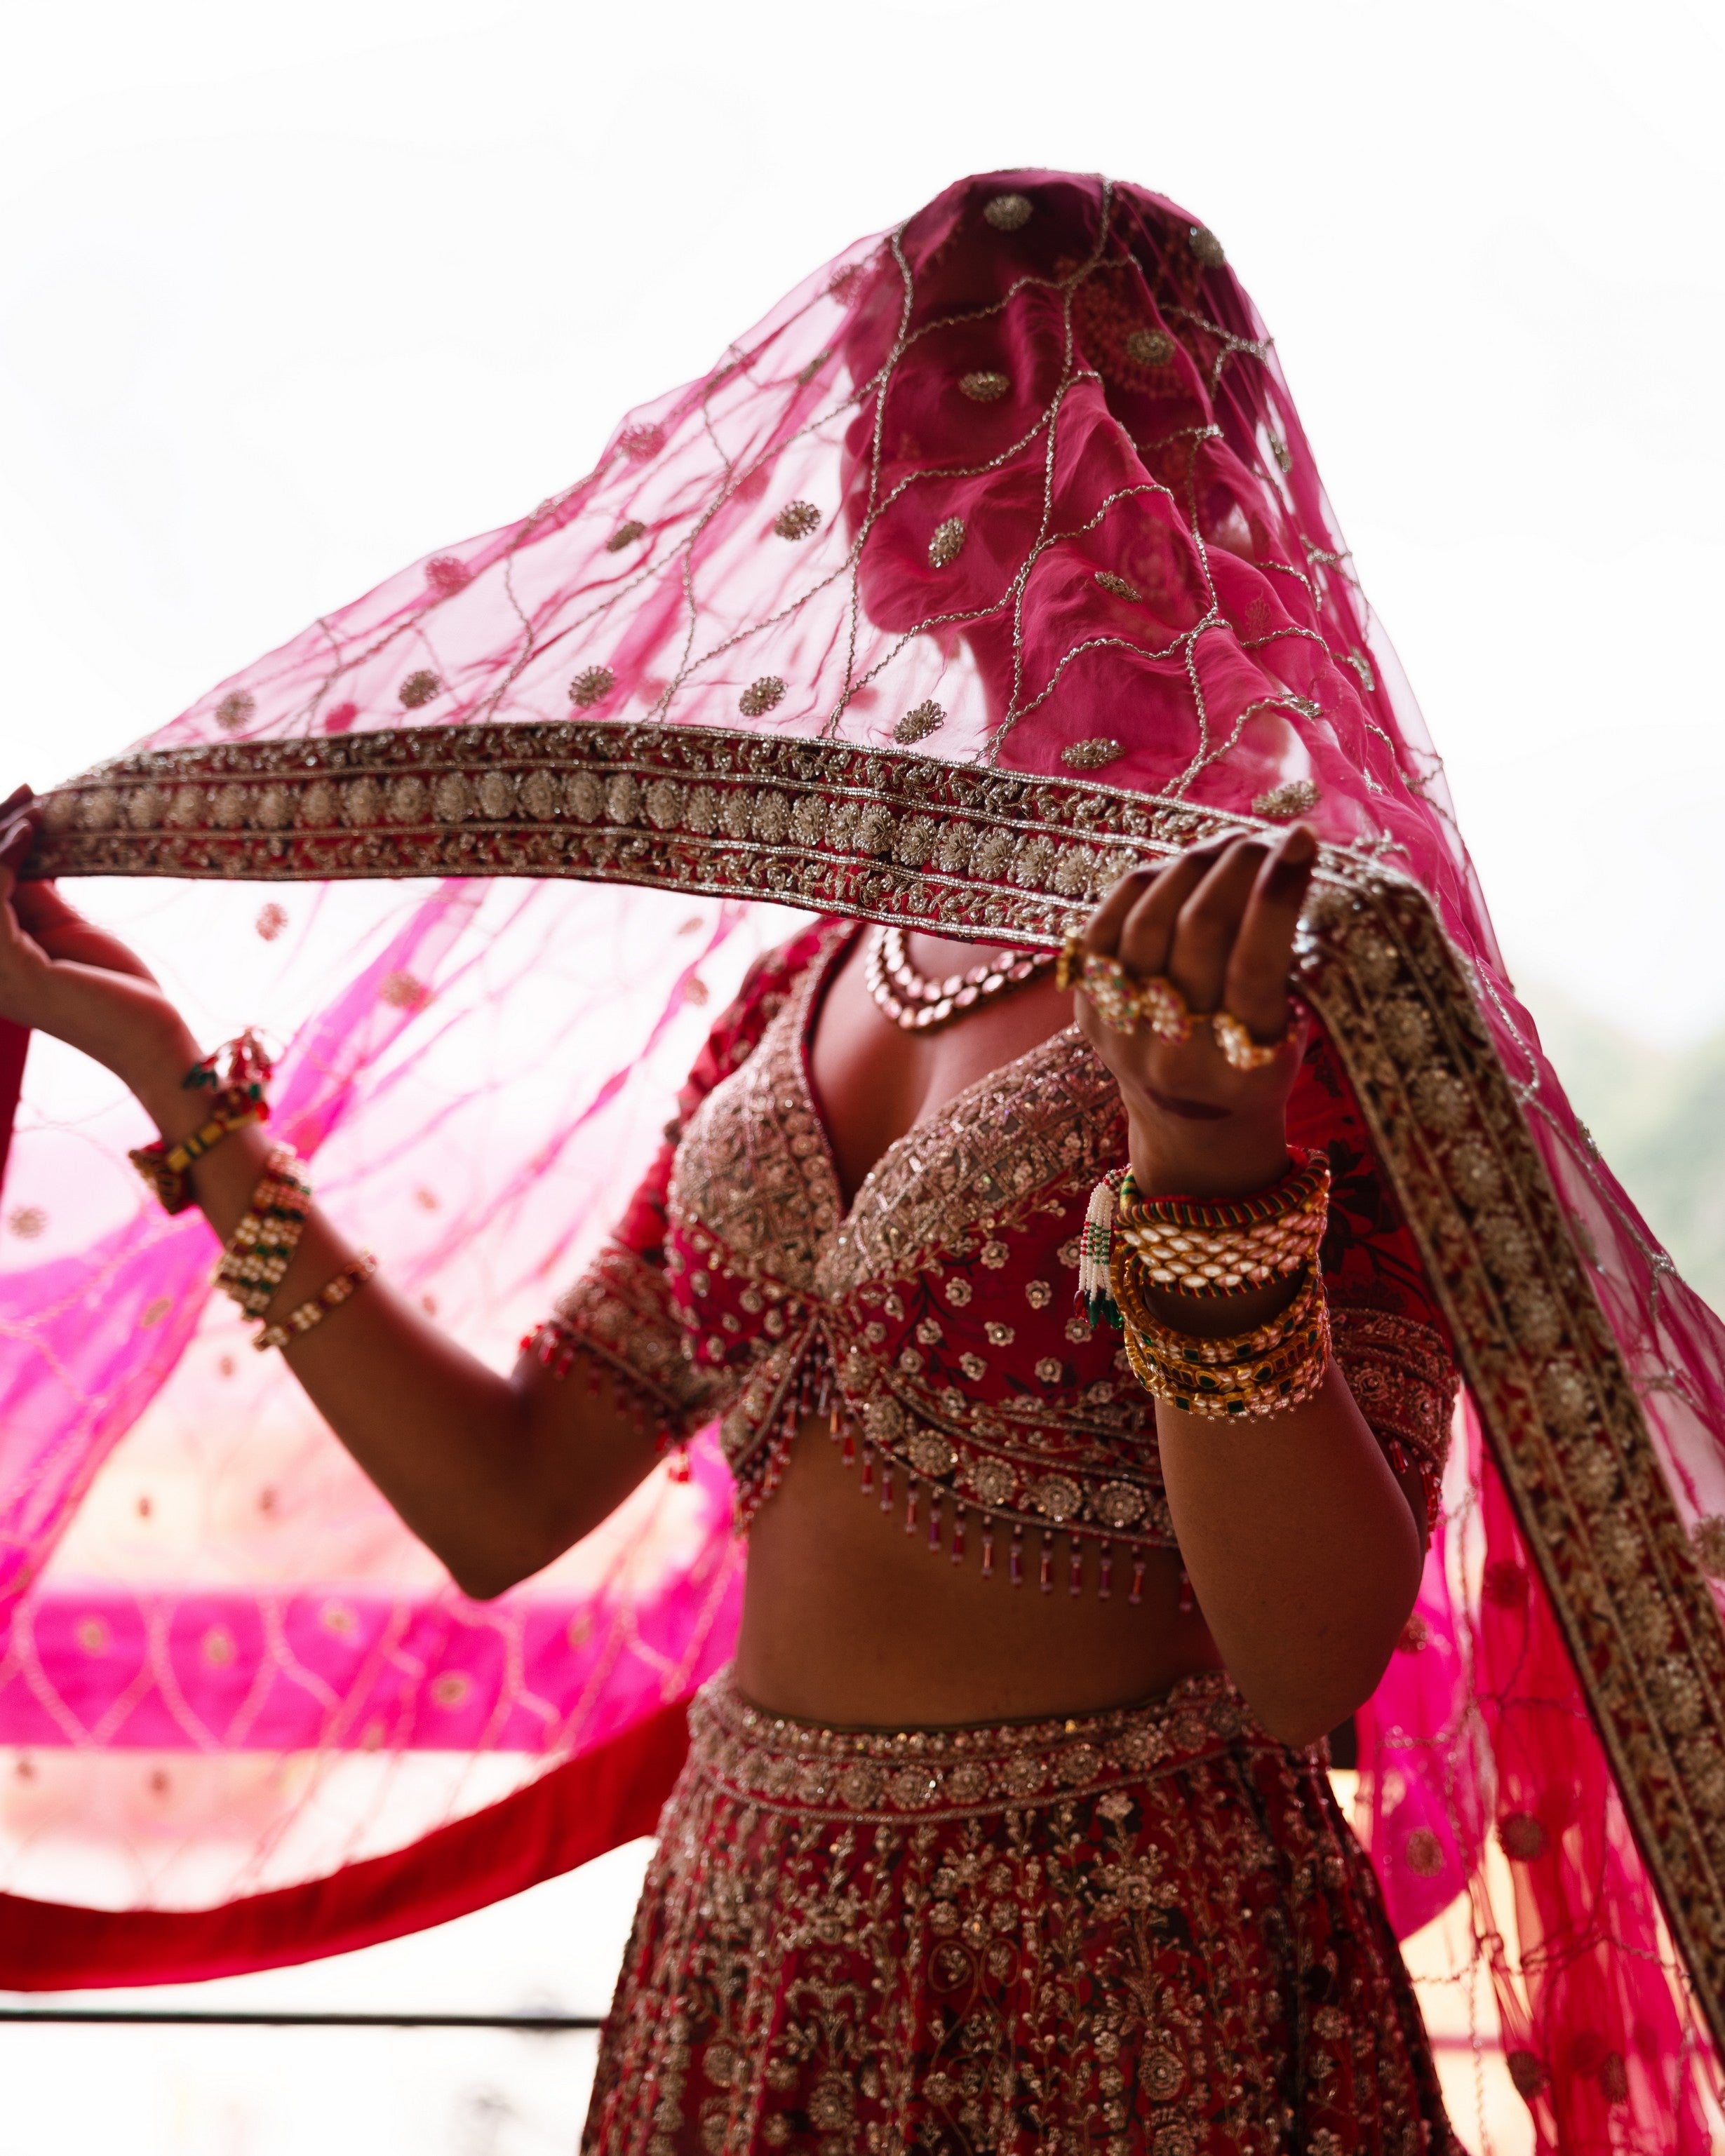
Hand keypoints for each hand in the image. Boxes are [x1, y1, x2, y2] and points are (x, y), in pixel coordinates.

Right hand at [0, 787, 200, 1100]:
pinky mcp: (15, 972)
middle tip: (28, 789)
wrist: (151, 1037)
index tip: (22, 796)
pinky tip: (30, 837)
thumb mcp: (64, 926)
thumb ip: (32, 889)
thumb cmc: (115, 986)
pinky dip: (4, 863)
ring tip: (33, 805)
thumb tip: (20, 840)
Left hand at [1074, 825, 1315, 1199]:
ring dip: (1192, 865)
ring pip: (1149, 920)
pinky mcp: (1088, 1010)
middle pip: (1200, 932)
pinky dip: (1143, 885)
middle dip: (1237, 866)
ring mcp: (1122, 1032)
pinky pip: (1105, 926)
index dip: (1277, 895)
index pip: (1256, 968)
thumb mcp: (1292, 1034)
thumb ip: (1291, 965)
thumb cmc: (1258, 1065)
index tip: (1302, 840)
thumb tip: (1288, 860)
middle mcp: (1175, 1055)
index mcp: (1242, 1070)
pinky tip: (1176, 867)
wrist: (1189, 1123)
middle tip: (1264, 838)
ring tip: (1227, 845)